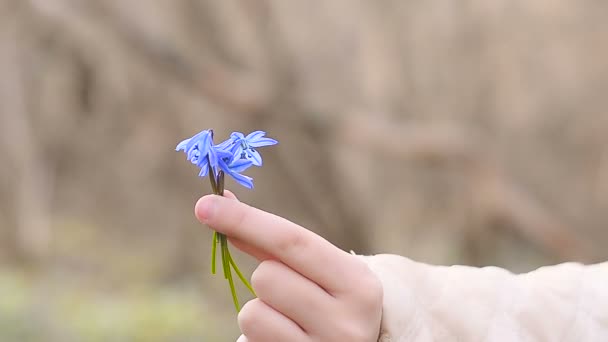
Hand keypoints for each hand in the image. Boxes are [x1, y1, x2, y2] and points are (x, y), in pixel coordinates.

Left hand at [195, 192, 382, 341]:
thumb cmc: (328, 300)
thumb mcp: (315, 270)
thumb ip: (269, 240)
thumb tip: (220, 204)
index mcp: (358, 283)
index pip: (292, 241)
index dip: (246, 220)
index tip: (206, 205)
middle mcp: (347, 321)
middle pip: (267, 276)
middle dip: (265, 275)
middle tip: (288, 289)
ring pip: (253, 312)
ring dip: (259, 308)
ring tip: (287, 317)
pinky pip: (250, 337)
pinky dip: (257, 332)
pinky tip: (283, 336)